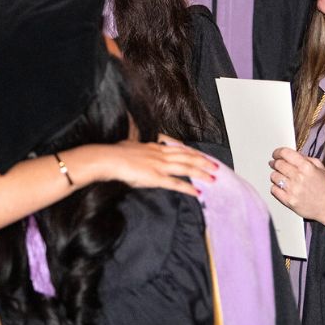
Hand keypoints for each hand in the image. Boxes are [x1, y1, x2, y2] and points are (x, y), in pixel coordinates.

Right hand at [77, 140, 219, 197]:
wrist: (107, 158)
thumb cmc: (115, 152)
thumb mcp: (128, 141)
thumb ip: (135, 139)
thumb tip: (133, 132)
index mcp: (154, 146)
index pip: (178, 147)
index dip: (192, 152)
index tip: (202, 155)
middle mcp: (160, 154)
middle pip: (187, 156)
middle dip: (203, 161)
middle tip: (216, 166)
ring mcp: (159, 165)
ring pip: (186, 168)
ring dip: (201, 173)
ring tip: (213, 178)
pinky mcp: (155, 177)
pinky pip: (176, 183)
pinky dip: (188, 188)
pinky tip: (198, 193)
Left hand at [270, 147, 324, 233]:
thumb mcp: (320, 168)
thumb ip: (305, 158)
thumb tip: (291, 155)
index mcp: (306, 166)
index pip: (285, 153)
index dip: (277, 152)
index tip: (275, 154)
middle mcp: (299, 177)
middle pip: (278, 164)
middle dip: (275, 163)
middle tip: (274, 164)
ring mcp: (293, 189)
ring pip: (274, 176)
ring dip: (275, 175)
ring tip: (280, 177)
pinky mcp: (289, 201)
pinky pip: (273, 190)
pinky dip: (275, 187)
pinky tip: (280, 187)